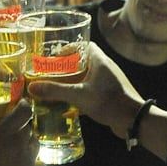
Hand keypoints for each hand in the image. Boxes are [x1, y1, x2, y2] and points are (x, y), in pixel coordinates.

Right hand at [0, 101, 41, 165]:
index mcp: (2, 136)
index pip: (23, 112)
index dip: (24, 106)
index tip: (21, 105)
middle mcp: (19, 144)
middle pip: (29, 128)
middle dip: (22, 128)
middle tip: (13, 132)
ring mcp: (30, 160)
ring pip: (36, 143)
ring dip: (29, 143)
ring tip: (18, 149)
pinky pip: (40, 162)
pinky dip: (35, 161)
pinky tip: (26, 165)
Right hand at [27, 43, 142, 139]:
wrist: (134, 120)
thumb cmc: (109, 102)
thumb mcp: (79, 95)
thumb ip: (56, 91)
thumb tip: (32, 87)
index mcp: (100, 61)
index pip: (86, 45)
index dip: (71, 48)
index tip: (57, 56)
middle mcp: (106, 68)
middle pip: (85, 61)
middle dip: (68, 67)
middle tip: (53, 74)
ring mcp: (110, 82)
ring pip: (88, 77)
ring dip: (74, 82)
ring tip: (58, 88)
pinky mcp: (111, 95)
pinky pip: (93, 90)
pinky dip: (81, 94)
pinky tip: (70, 106)